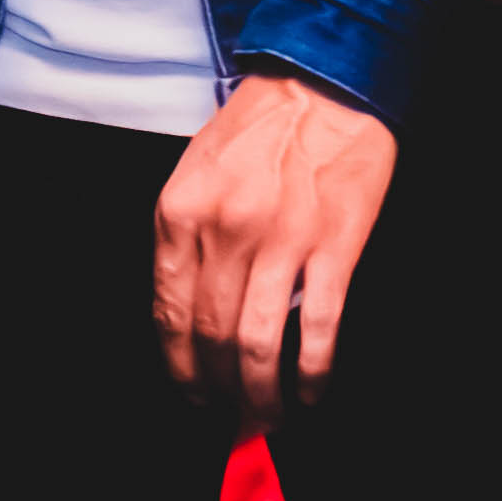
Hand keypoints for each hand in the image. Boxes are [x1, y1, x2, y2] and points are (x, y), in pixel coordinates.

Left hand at [157, 78, 397, 421]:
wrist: (322, 84)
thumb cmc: (258, 126)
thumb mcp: (194, 171)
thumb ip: (185, 236)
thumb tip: (188, 314)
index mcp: (181, 211)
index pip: (168, 311)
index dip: (178, 364)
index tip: (188, 390)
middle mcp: (224, 230)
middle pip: (211, 334)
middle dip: (218, 386)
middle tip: (229, 413)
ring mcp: (280, 242)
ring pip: (258, 343)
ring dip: (260, 393)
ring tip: (267, 416)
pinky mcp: (332, 248)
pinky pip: (317, 329)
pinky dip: (312, 372)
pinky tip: (311, 390)